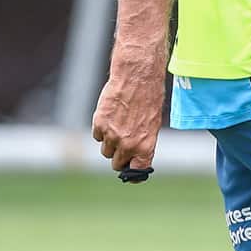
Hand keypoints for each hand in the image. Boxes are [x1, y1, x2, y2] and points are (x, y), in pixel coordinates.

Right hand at [91, 52, 164, 178]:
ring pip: (106, 151)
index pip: (137, 171)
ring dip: (110, 144)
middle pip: (117, 164)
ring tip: (117, 128)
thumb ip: (143, 142)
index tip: (131, 171)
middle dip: (120, 157)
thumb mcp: (152, 124)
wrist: (137, 78)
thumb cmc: (149, 98)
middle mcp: (128, 145)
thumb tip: (134, 155)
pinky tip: (110, 118)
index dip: (133, 173)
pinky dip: (101, 130)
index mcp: (145, 146)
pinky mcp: (99, 124)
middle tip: (122, 146)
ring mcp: (112, 135)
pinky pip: (97, 136)